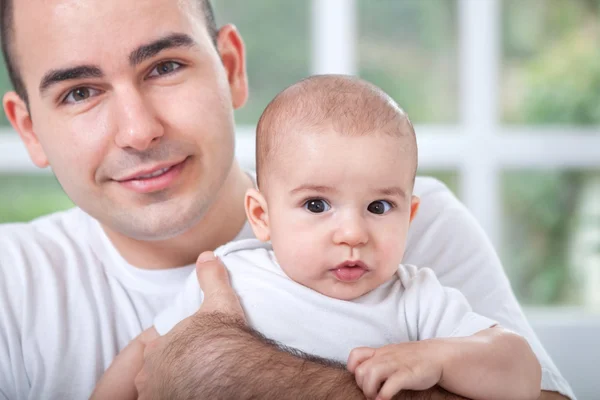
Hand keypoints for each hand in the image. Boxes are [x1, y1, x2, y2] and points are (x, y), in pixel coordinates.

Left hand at [135, 251, 245, 398]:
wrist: (226, 368)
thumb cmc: (219, 337)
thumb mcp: (218, 301)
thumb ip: (211, 278)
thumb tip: (207, 256)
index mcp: (160, 347)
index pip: (159, 349)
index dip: (174, 350)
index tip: (189, 353)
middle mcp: (152, 372)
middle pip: (156, 372)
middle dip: (169, 372)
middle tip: (191, 372)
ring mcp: (157, 394)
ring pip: (159, 392)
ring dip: (171, 389)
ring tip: (192, 388)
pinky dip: (177, 398)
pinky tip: (194, 395)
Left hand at [347, 341, 443, 399]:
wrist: (439, 355)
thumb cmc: (414, 358)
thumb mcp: (393, 355)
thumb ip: (379, 361)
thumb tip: (365, 374)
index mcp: (380, 352)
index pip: (355, 355)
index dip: (353, 369)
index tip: (361, 380)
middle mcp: (385, 357)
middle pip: (360, 370)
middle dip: (361, 385)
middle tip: (370, 393)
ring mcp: (396, 364)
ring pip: (371, 374)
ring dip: (370, 390)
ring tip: (376, 397)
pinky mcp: (408, 374)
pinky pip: (390, 385)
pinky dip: (384, 394)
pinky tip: (385, 399)